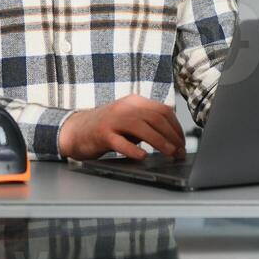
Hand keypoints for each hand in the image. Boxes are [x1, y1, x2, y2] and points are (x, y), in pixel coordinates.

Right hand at [58, 95, 186, 160]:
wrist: (77, 130)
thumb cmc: (108, 128)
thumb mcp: (130, 120)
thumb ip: (148, 124)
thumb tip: (173, 139)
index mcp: (134, 102)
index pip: (163, 111)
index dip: (176, 127)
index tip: (182, 142)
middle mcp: (125, 107)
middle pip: (156, 118)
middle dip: (172, 136)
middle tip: (180, 151)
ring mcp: (113, 120)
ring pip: (142, 128)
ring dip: (160, 142)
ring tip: (169, 153)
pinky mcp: (102, 134)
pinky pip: (121, 142)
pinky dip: (134, 150)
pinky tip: (143, 157)